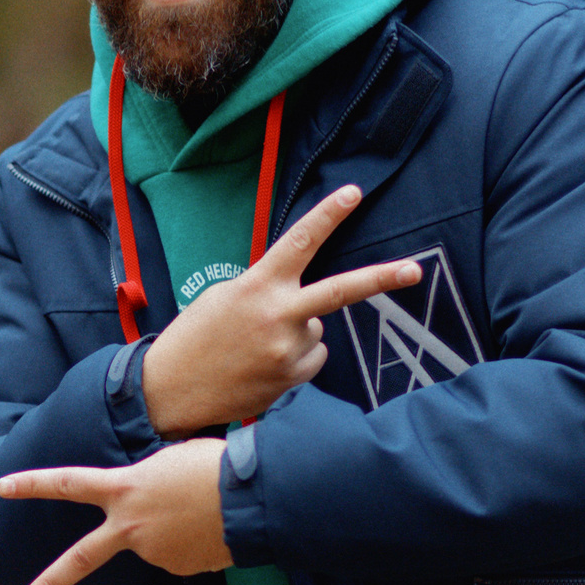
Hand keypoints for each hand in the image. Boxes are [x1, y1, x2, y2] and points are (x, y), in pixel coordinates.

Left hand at [0, 438, 229, 584]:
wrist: (252, 500)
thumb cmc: (216, 467)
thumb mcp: (171, 460)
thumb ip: (148, 482)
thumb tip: (152, 507)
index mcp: (124, 489)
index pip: (68, 483)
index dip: (33, 484)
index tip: (2, 488)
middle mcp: (130, 527)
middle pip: (80, 559)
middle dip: (50, 584)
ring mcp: (153, 553)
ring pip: (153, 544)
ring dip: (173, 530)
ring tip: (205, 509)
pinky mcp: (178, 569)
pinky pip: (180, 555)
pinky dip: (193, 543)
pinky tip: (212, 528)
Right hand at [141, 185, 422, 435]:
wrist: (169, 391)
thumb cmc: (194, 338)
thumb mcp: (222, 298)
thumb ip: (266, 291)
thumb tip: (307, 305)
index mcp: (256, 286)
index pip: (299, 242)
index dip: (328, 215)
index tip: (352, 193)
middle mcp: (277, 316)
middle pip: (340, 292)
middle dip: (381, 278)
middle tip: (415, 270)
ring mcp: (286, 350)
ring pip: (317, 330)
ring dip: (297, 334)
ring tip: (256, 347)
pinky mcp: (290, 378)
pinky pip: (313, 357)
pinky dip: (295, 359)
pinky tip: (263, 365)